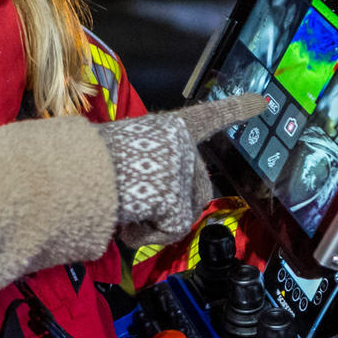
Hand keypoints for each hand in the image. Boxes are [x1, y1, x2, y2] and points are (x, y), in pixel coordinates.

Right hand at [100, 93, 268, 249]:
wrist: (74, 173)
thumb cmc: (86, 162)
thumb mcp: (122, 153)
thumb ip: (149, 166)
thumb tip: (154, 206)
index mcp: (166, 127)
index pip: (207, 115)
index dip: (235, 109)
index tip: (263, 102)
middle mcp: (181, 143)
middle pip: (196, 187)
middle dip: (175, 208)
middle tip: (138, 210)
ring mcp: (182, 172)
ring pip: (182, 213)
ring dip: (155, 222)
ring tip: (125, 210)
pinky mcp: (178, 202)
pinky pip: (170, 231)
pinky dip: (146, 235)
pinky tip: (127, 223)